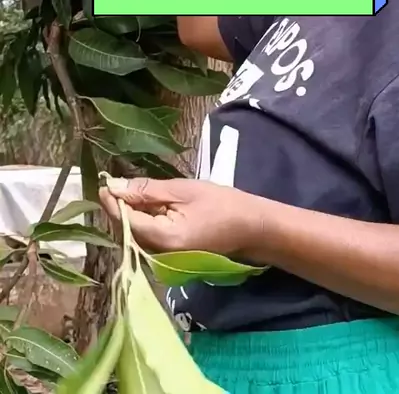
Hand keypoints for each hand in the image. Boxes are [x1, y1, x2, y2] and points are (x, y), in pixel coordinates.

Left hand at [99, 177, 265, 258]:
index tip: (105, 183)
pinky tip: (151, 205)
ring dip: (133, 214)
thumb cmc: (221, 204)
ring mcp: (164, 260)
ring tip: (136, 190)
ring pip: (136, 235)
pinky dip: (145, 221)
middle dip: (121, 207)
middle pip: (127, 230)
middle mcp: (158, 256)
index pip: (125, 221)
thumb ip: (147, 191)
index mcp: (162, 239)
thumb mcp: (182, 190)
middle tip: (120, 182)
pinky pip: (148, 238)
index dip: (112, 202)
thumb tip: (115, 187)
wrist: (251, 228)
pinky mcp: (169, 257)